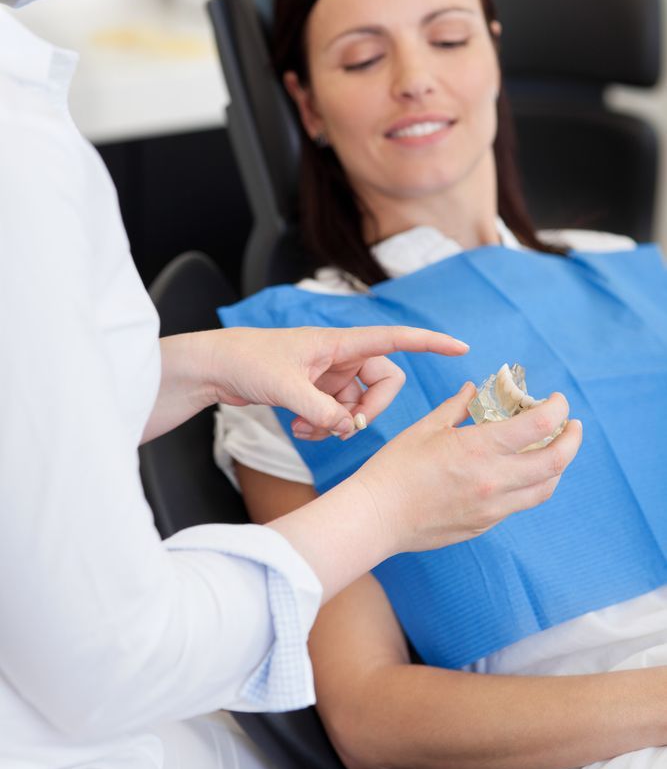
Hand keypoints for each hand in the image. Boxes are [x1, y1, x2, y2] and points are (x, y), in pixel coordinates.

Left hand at [209, 325, 468, 437]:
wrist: (216, 366)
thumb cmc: (248, 360)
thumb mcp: (286, 388)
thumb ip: (322, 410)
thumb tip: (349, 429)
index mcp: (340, 342)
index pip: (395, 338)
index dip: (429, 342)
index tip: (459, 347)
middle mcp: (340, 356)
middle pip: (383, 383)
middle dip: (370, 409)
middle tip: (345, 427)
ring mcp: (329, 375)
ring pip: (359, 405)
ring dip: (339, 424)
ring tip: (308, 430)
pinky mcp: (317, 391)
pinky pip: (338, 414)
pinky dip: (324, 426)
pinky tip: (300, 430)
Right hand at [355, 383, 581, 554]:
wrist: (377, 517)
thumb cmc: (395, 468)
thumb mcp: (426, 428)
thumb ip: (458, 407)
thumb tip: (475, 389)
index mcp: (479, 449)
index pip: (539, 426)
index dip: (556, 409)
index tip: (556, 399)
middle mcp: (494, 480)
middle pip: (556, 461)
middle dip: (572, 439)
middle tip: (572, 425)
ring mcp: (493, 507)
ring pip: (545, 487)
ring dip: (556, 465)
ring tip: (551, 449)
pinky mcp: (485, 524)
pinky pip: (520, 503)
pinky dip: (530, 484)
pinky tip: (518, 472)